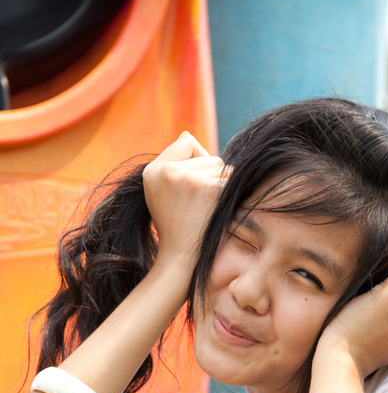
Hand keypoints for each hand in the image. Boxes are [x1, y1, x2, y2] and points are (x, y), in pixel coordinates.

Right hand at [142, 132, 228, 272]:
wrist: (180, 257)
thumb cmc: (174, 225)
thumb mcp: (161, 192)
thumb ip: (173, 163)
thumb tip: (187, 135)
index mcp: (152, 171)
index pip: (187, 142)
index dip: (195, 161)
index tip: (190, 186)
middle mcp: (167, 172)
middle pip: (207, 154)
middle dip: (208, 174)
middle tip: (197, 204)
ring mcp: (189, 180)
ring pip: (220, 165)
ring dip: (219, 184)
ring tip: (204, 208)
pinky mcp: (210, 190)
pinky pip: (231, 178)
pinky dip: (228, 192)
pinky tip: (215, 210)